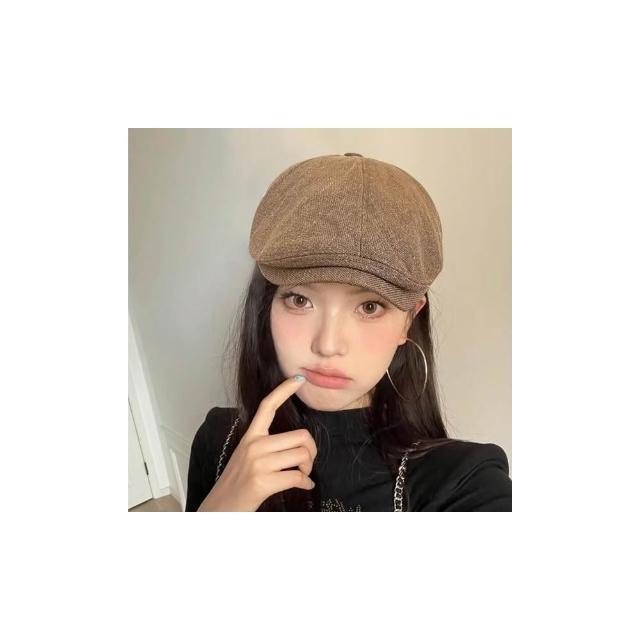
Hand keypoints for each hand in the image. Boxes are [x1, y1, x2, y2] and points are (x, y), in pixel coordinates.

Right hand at [197, 376, 316, 510]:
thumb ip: (266, 445)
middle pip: (300, 436)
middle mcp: (254, 445)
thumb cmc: (237, 483)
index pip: (267, 406)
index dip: (284, 390)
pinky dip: (306, 483)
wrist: (219, 509)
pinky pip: (298, 477)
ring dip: (308, 468)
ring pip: (302, 456)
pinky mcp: (263, 482)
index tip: (299, 379)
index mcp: (250, 436)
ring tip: (302, 474)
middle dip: (311, 451)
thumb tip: (297, 444)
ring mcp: (258, 463)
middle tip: (306, 462)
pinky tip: (304, 485)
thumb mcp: (247, 456)